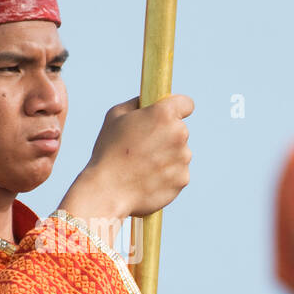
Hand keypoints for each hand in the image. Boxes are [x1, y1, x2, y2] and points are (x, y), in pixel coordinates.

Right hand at [58, 94, 193, 240]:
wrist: (108, 191)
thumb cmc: (108, 152)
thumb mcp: (115, 116)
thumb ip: (137, 103)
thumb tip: (149, 102)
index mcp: (164, 114)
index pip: (186, 103)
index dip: (176, 108)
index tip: (168, 116)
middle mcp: (179, 133)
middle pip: (180, 130)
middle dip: (165, 135)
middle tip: (142, 147)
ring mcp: (183, 158)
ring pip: (179, 153)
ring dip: (166, 157)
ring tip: (142, 166)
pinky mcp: (183, 179)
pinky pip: (177, 173)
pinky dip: (166, 176)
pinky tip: (147, 179)